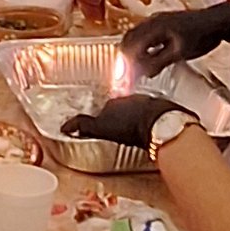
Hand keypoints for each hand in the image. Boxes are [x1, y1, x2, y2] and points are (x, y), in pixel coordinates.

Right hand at [64, 92, 179, 152]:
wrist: (160, 125)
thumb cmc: (131, 127)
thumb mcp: (102, 129)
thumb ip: (84, 126)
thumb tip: (65, 127)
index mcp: (114, 102)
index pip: (105, 109)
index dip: (103, 118)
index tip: (103, 125)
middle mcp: (130, 98)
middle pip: (122, 108)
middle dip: (120, 117)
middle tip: (119, 130)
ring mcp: (148, 102)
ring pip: (138, 109)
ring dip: (135, 118)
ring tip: (135, 131)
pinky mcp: (163, 109)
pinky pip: (153, 114)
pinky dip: (150, 120)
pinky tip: (151, 130)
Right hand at [129, 2, 229, 76]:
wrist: (219, 21)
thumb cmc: (202, 35)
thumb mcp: (180, 52)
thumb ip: (158, 62)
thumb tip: (141, 73)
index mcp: (154, 27)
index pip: (130, 47)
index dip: (126, 66)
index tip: (125, 80)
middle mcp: (152, 21)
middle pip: (128, 40)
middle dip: (124, 60)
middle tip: (125, 77)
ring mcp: (157, 20)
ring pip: (135, 36)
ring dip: (131, 53)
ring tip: (132, 70)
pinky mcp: (162, 22)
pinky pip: (143, 34)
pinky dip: (139, 47)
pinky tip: (145, 57)